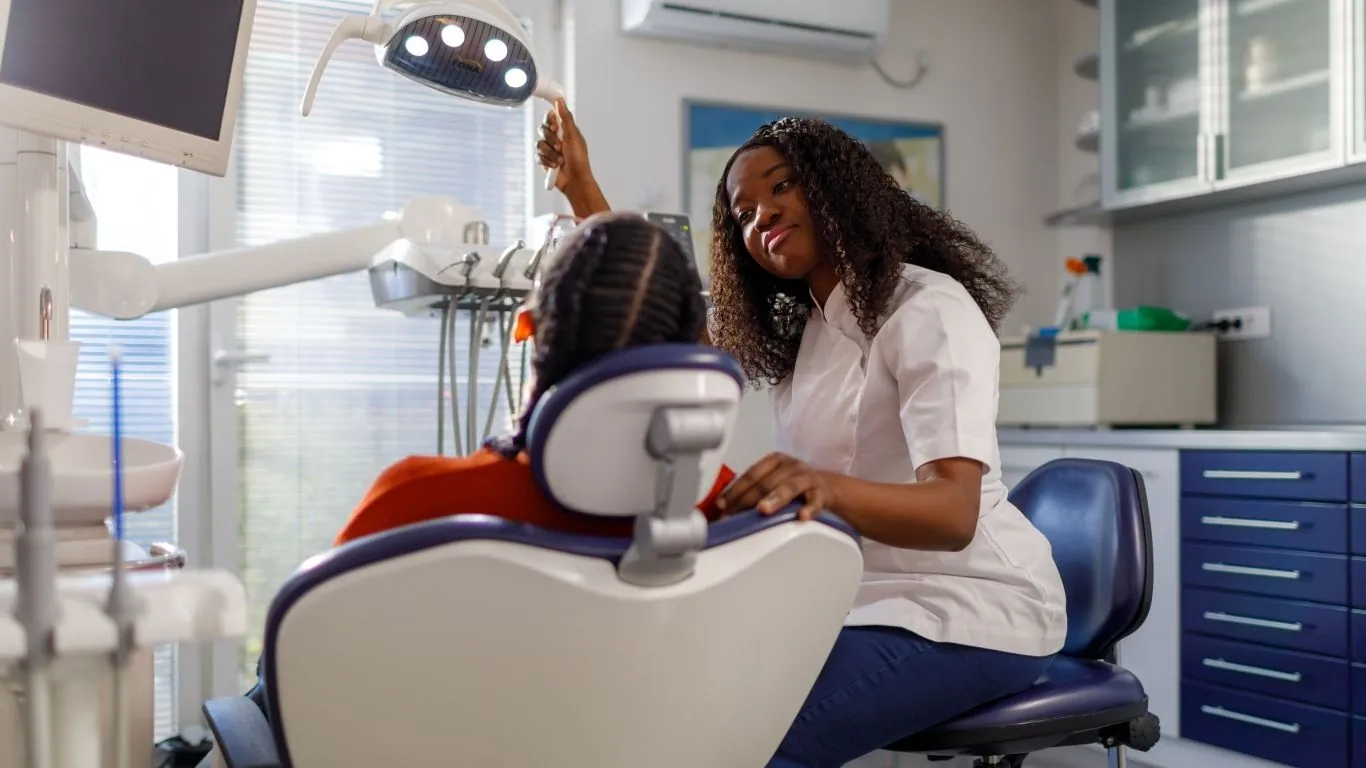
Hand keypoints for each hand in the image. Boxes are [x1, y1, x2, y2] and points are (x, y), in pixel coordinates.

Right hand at [536, 99, 591, 193]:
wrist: (575, 180)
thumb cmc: (578, 158)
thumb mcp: (573, 135)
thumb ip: (565, 117)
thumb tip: (560, 100)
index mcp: (565, 130)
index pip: (551, 118)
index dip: (551, 121)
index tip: (557, 127)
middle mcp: (556, 139)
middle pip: (542, 129)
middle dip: (551, 139)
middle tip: (560, 146)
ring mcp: (550, 150)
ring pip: (539, 144)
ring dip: (550, 153)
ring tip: (560, 160)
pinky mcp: (544, 161)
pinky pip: (538, 156)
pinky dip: (547, 161)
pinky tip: (555, 166)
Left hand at [717, 452, 834, 520]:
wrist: (826, 487)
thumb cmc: (792, 484)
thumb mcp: (774, 479)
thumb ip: (753, 488)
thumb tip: (725, 505)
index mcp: (775, 461)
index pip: (751, 474)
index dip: (735, 490)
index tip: (723, 504)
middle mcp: (790, 466)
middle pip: (766, 482)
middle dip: (748, 500)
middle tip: (735, 514)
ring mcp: (806, 478)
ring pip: (789, 488)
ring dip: (774, 499)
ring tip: (763, 509)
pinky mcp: (821, 493)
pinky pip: (815, 501)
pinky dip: (809, 509)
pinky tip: (801, 516)